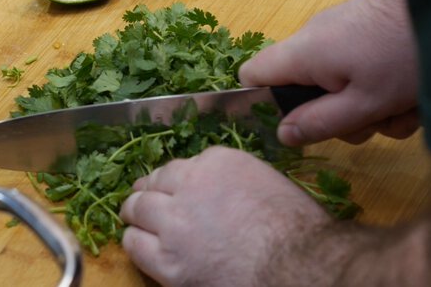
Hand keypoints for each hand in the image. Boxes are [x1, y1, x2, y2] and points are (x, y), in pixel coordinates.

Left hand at [120, 146, 328, 286]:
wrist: (297, 267)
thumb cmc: (296, 228)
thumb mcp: (266, 182)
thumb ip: (231, 180)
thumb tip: (217, 192)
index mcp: (216, 162)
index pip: (181, 166)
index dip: (176, 181)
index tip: (176, 190)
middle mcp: (189, 186)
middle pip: (154, 183)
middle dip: (149, 191)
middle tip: (145, 201)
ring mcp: (174, 224)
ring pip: (137, 209)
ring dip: (136, 214)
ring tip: (135, 220)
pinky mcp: (168, 262)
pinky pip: (134, 245)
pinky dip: (134, 241)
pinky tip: (140, 245)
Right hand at [239, 0, 418, 145]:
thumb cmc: (405, 55)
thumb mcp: (364, 104)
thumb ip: (320, 123)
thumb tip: (282, 134)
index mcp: (304, 53)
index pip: (253, 74)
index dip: (262, 103)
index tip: (295, 126)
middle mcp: (316, 37)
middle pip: (306, 89)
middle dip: (338, 116)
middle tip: (371, 124)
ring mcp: (344, 31)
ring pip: (342, 85)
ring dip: (372, 107)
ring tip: (406, 109)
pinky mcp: (370, 29)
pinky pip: (364, 70)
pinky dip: (386, 89)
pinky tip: (416, 95)